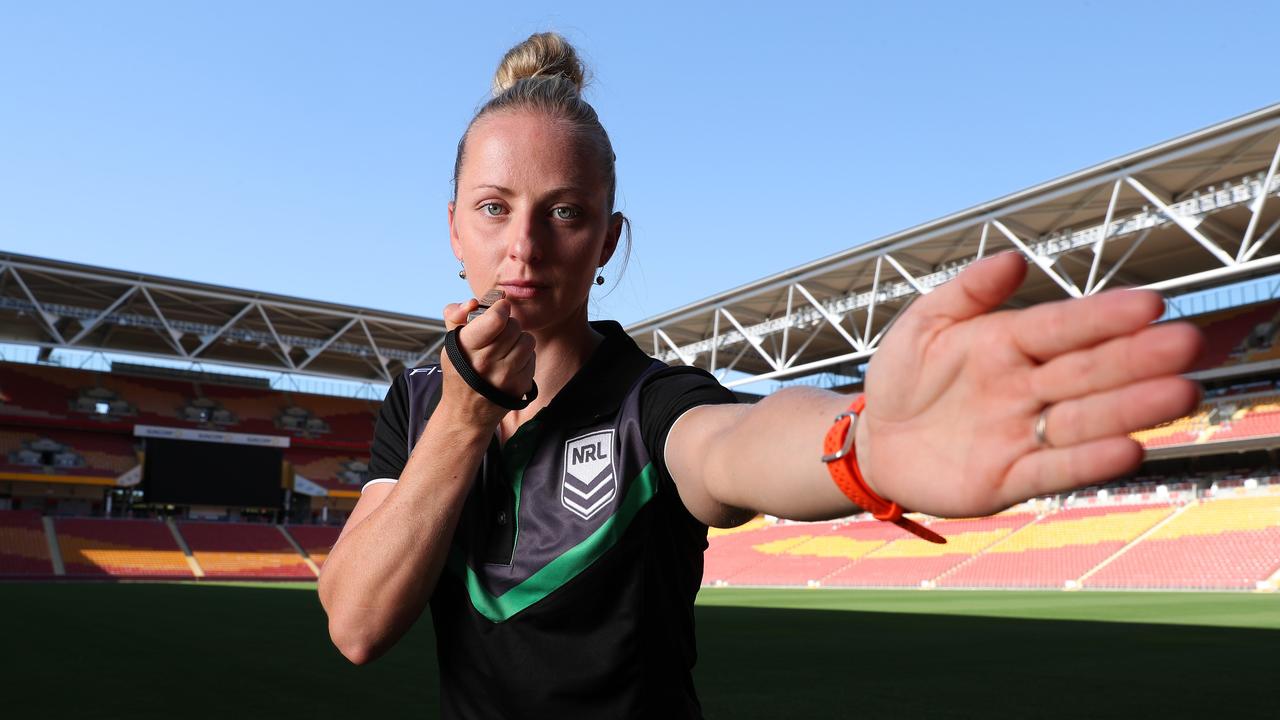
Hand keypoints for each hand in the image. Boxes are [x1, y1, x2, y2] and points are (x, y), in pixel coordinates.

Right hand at [440, 297, 536, 424]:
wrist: (466, 412)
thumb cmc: (460, 370)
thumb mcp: (451, 342)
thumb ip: (456, 315)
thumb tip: (472, 303)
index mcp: (465, 347)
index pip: (496, 319)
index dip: (501, 308)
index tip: (500, 308)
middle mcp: (485, 362)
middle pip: (513, 326)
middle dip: (508, 324)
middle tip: (500, 332)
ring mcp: (505, 376)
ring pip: (527, 340)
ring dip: (519, 340)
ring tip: (506, 348)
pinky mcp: (520, 385)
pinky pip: (532, 357)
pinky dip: (524, 356)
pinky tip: (511, 363)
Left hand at [855, 251, 1203, 517]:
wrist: (874, 443)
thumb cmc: (903, 378)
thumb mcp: (923, 325)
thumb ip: (965, 292)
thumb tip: (1013, 260)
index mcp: (1009, 343)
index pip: (1063, 327)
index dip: (1103, 316)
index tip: (1150, 304)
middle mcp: (1027, 387)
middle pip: (1088, 372)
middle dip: (1136, 359)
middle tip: (1186, 344)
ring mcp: (1022, 434)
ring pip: (1084, 420)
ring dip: (1130, 409)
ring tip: (1180, 394)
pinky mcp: (1010, 479)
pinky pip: (1053, 469)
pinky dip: (1089, 462)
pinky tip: (1129, 449)